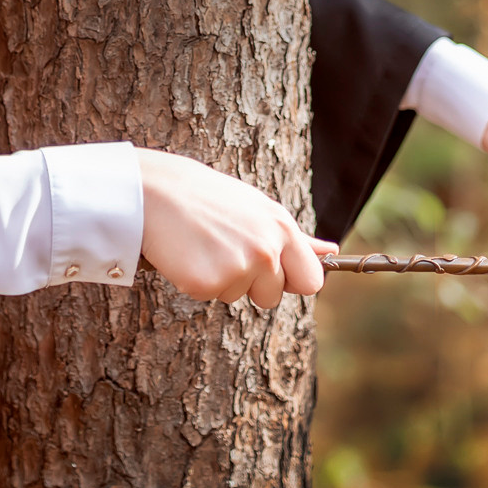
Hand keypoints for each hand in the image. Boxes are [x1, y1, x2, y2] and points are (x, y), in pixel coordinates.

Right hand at [134, 149, 335, 306]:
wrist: (156, 190)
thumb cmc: (208, 197)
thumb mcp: (257, 209)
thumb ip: (295, 237)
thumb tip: (331, 251)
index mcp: (282, 228)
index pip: (312, 280)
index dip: (292, 281)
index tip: (274, 274)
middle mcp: (266, 250)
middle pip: (273, 296)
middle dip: (252, 284)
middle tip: (224, 249)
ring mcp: (238, 268)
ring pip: (238, 297)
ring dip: (221, 279)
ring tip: (203, 244)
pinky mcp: (208, 283)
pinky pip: (210, 296)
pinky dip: (196, 281)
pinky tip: (187, 253)